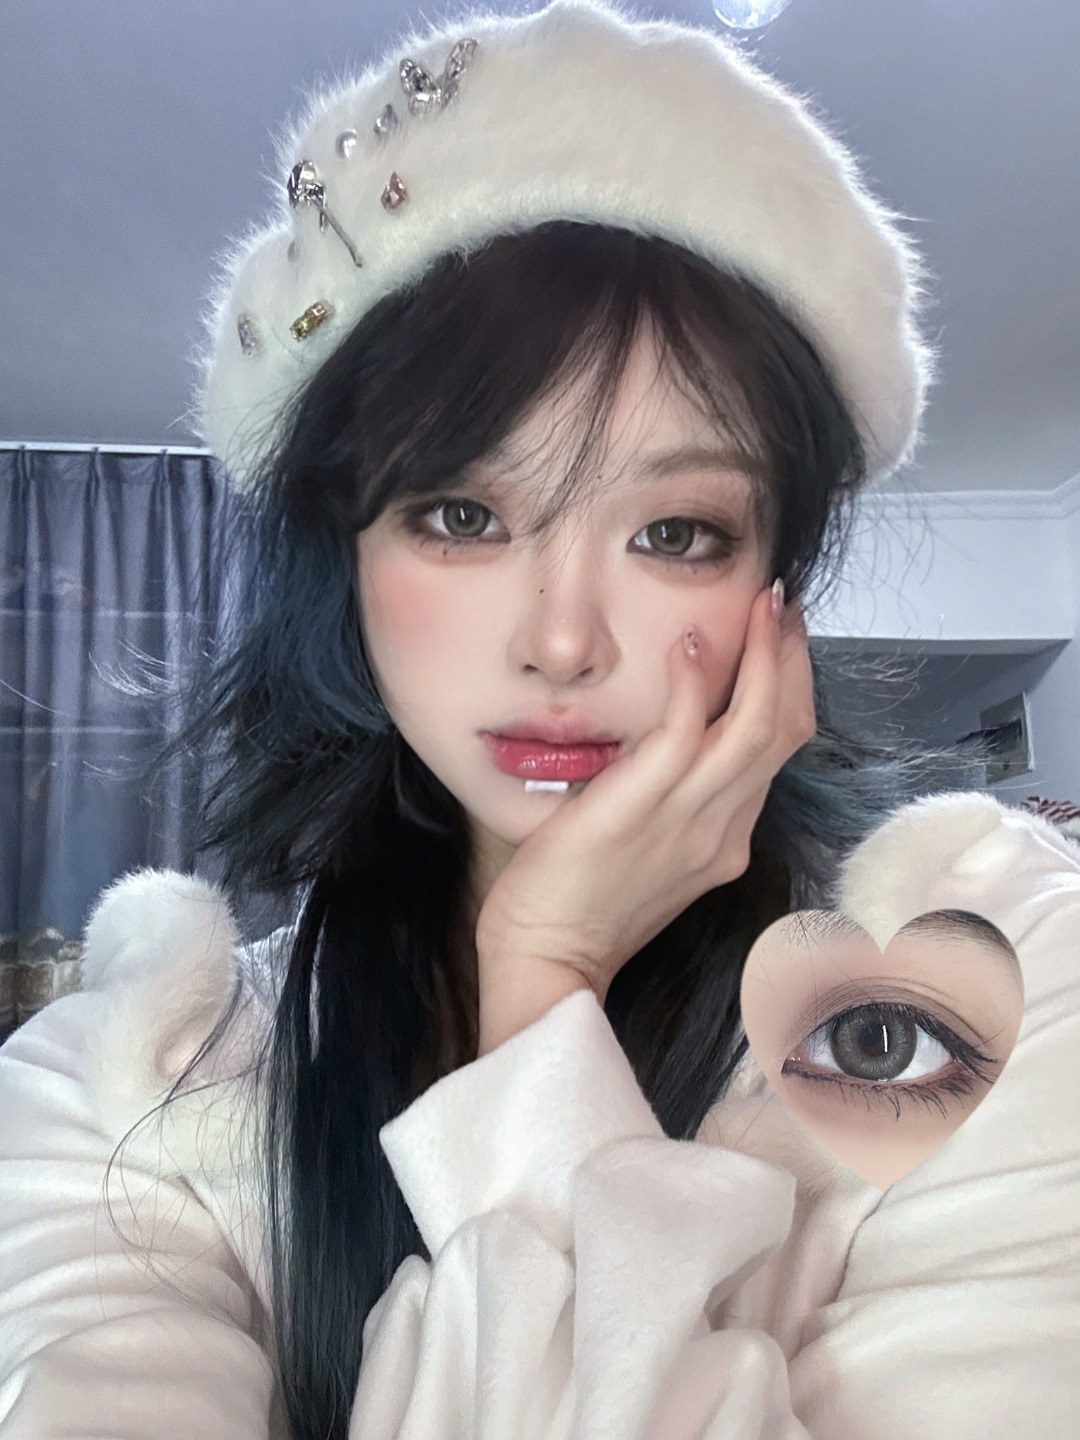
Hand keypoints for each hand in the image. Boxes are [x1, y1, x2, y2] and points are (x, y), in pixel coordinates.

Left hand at [474, 582, 816, 1011]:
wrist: (548, 959)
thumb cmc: (581, 905)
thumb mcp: (650, 853)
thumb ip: (672, 805)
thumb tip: (667, 748)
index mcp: (725, 836)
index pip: (778, 748)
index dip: (788, 686)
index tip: (777, 638)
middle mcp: (724, 826)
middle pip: (785, 728)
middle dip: (791, 656)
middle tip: (781, 601)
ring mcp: (690, 818)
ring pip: (758, 724)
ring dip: (767, 654)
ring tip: (764, 600)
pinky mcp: (644, 807)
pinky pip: (688, 731)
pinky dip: (696, 681)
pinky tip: (691, 640)